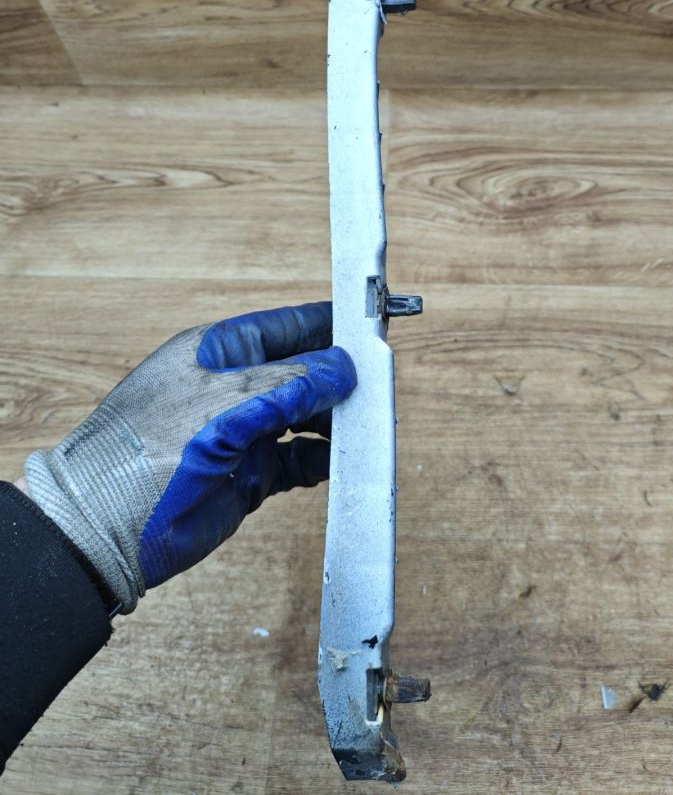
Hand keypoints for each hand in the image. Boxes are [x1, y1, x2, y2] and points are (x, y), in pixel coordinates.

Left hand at [24, 303, 355, 613]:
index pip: (290, 326)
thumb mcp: (225, 405)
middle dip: (341, 380)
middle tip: (381, 389)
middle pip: (305, 373)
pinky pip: (299, 460)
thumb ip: (290, 385)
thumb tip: (342, 369)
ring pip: (307, 417)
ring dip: (337, 422)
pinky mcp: (249, 475)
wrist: (106, 531)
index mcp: (220, 351)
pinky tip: (341, 462)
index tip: (373, 331)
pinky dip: (322, 460)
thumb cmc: (148, 451)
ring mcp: (242, 431)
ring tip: (368, 429)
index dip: (331, 327)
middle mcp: (234, 386)